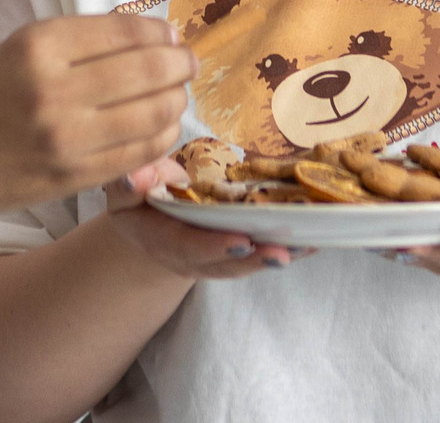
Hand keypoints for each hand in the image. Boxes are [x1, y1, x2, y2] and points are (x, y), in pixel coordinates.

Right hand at [0, 14, 195, 222]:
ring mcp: (65, 139)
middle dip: (179, 66)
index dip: (160, 33)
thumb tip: (141, 37)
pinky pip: (135, 156)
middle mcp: (55, 90)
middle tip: (187, 64)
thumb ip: (73, 44)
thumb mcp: (13, 48)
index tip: (171, 36)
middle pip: (149, 71)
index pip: (126, 32)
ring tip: (175, 97)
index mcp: (38, 45)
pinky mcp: (69, 178)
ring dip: (175, 104)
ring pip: (152, 116)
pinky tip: (158, 131)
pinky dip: (158, 140)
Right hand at [102, 156, 308, 278]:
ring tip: (308, 244)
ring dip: (280, 255)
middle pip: (227, 263)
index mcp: (163, 240)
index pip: (189, 247)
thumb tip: (136, 176)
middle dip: (255, 259)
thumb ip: (129, 183)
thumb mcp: (123, 190)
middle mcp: (194, 256)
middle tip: (283, 253)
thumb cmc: (136, 199)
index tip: (241, 240)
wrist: (147, 221)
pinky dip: (290, 247)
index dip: (214, 246)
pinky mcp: (237, 249)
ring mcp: (218, 256)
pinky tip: (317, 236)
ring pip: (249, 261)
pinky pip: (263, 250)